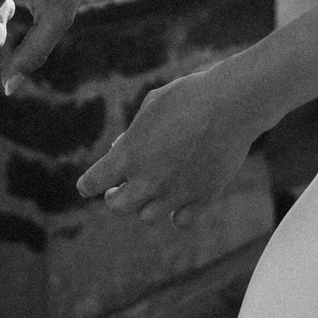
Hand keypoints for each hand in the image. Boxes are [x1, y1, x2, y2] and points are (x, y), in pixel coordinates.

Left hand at [75, 64, 263, 224]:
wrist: (230, 105)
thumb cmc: (188, 96)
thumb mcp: (150, 107)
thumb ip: (132, 133)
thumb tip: (121, 150)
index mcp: (128, 155)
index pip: (93, 182)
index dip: (88, 185)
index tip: (87, 186)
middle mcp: (148, 180)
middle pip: (118, 207)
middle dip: (115, 198)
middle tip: (118, 191)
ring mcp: (175, 193)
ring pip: (147, 217)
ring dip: (145, 205)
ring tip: (151, 192)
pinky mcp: (202, 199)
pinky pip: (181, 221)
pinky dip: (176, 215)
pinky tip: (178, 203)